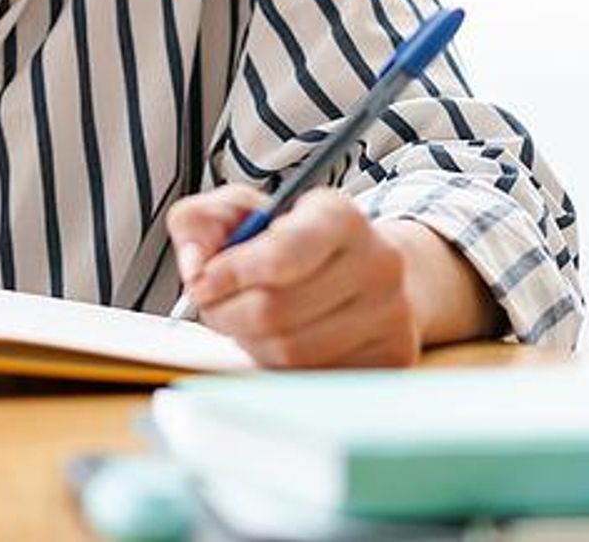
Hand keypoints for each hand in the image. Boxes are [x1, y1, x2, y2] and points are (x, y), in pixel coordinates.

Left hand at [165, 185, 419, 367]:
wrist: (365, 269)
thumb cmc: (291, 239)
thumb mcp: (240, 210)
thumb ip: (200, 222)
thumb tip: (195, 268)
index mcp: (339, 216)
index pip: (280, 256)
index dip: (230, 275)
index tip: (203, 282)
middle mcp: (377, 262)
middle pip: (276, 311)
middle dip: (226, 313)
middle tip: (212, 305)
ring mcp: (392, 314)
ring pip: (291, 351)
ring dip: (249, 342)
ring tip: (244, 321)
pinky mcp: (393, 357)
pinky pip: (313, 377)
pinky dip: (279, 365)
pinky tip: (277, 341)